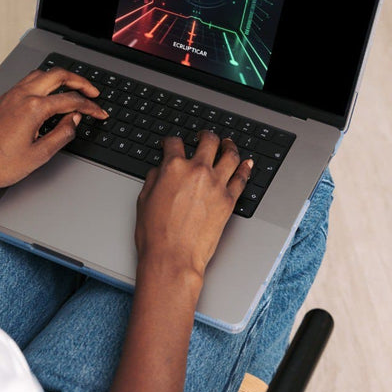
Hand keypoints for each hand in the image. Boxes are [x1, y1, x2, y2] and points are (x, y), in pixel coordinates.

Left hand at [0, 67, 107, 192]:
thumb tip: (74, 120)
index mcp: (33, 108)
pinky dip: (43, 83)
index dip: (90, 107)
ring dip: (60, 78)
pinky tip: (47, 96)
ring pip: (40, 74)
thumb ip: (62, 134)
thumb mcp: (40, 155)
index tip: (99, 113)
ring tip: (72, 89)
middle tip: (92, 92)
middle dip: (80, 81)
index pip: (71, 100)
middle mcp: (21, 95)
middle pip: (58, 75)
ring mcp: (9, 96)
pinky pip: (26, 82)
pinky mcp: (1, 101)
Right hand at [135, 130, 252, 290]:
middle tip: (204, 136)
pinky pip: (242, 178)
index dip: (170, 141)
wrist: (173, 257)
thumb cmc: (155, 234)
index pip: (174, 143)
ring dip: (229, 146)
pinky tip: (247, 163)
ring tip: (228, 144)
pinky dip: (246, 168)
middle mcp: (198, 171)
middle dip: (205, 135)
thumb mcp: (144, 200)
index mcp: (173, 167)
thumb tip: (159, 171)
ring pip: (230, 154)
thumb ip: (154, 179)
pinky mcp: (229, 200)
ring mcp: (216, 184)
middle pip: (208, 141)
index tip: (171, 143)